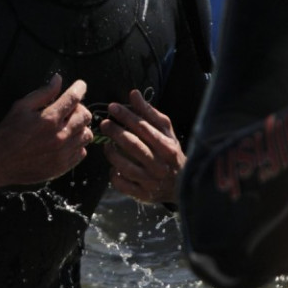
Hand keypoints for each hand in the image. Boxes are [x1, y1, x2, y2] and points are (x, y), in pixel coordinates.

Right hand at [0, 73, 93, 191]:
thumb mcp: (20, 107)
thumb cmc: (8, 134)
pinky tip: (66, 141)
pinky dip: (77, 144)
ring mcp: (63, 153)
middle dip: (79, 108)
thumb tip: (58, 80)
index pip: (73, 98)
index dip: (79, 88)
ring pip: (87, 134)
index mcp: (49, 119)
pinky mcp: (63, 166)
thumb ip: (42, 93)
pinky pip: (82, 151)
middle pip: (85, 116)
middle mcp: (60, 136)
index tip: (80, 85)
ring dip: (80, 127)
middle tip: (70, 108)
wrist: (0, 164)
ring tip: (68, 126)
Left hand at [101, 89, 183, 204]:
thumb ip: (149, 113)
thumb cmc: (170, 152)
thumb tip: (133, 93)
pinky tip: (112, 166)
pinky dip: (114, 174)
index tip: (112, 107)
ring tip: (106, 144)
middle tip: (105, 123)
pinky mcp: (142, 195)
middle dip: (116, 132)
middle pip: (133, 146)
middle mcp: (160, 165)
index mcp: (167, 147)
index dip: (126, 116)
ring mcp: (151, 181)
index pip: (144, 128)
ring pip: (124, 166)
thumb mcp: (165, 131)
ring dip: (111, 153)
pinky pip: (122, 184)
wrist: (182, 184)